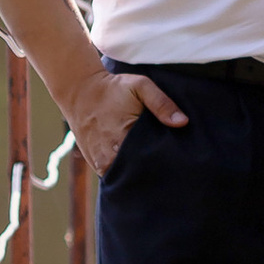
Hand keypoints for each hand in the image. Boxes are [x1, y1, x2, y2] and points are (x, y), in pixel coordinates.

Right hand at [68, 66, 187, 177]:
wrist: (79, 91)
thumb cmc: (113, 88)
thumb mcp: (140, 86)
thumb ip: (161, 103)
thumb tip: (183, 122)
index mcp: (124, 136)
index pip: (149, 161)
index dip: (162, 162)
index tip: (173, 160)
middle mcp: (110, 154)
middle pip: (137, 173)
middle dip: (151, 171)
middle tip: (166, 167)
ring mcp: (100, 161)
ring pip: (124, 178)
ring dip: (136, 175)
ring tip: (151, 169)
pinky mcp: (94, 163)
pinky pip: (112, 175)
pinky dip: (123, 173)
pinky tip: (135, 167)